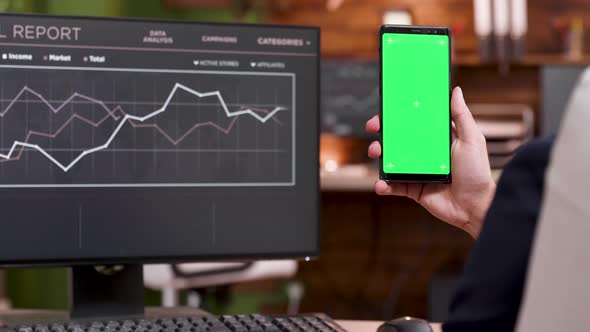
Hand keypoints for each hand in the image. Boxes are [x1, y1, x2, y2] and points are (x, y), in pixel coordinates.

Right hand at [366, 87, 495, 237]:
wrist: (475, 206)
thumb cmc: (477, 173)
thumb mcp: (471, 139)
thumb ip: (461, 116)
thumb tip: (456, 91)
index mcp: (437, 139)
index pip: (415, 121)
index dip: (401, 114)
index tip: (389, 107)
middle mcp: (425, 153)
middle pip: (398, 138)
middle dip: (383, 132)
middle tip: (374, 127)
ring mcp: (417, 170)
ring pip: (391, 160)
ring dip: (380, 155)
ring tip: (376, 152)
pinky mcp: (412, 188)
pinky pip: (393, 185)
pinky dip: (383, 185)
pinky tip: (380, 184)